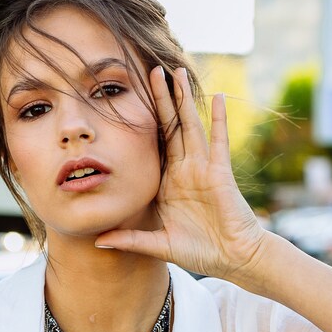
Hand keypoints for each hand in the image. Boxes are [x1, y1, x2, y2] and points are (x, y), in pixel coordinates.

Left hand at [95, 67, 266, 281]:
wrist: (234, 260)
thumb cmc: (202, 252)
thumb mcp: (159, 245)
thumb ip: (130, 240)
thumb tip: (97, 241)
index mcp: (168, 184)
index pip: (152, 147)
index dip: (141, 124)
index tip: (128, 101)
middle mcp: (185, 171)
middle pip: (170, 128)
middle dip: (161, 100)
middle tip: (151, 71)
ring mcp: (203, 169)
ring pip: (191, 127)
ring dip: (184, 100)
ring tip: (177, 72)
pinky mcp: (220, 173)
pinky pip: (219, 142)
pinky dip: (219, 120)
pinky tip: (217, 97)